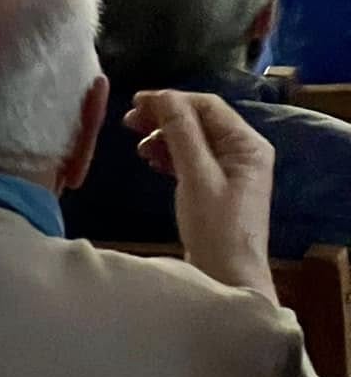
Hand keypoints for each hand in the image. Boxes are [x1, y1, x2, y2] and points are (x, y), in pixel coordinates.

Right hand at [126, 88, 275, 299]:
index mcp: (247, 144)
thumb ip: (181, 132)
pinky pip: (191, 158)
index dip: (171, 100)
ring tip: (137, 146)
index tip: (134, 103)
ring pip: (192, 138)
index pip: (207, 106)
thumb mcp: (196, 176)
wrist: (227, 280)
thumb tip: (162, 95)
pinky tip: (151, 160)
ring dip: (164, 136)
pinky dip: (169, 154)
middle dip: (164, 117)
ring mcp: (231, 170)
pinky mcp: (217, 187)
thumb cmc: (216, 227)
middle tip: (129, 121)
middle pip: (199, 120)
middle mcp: (243, 152)